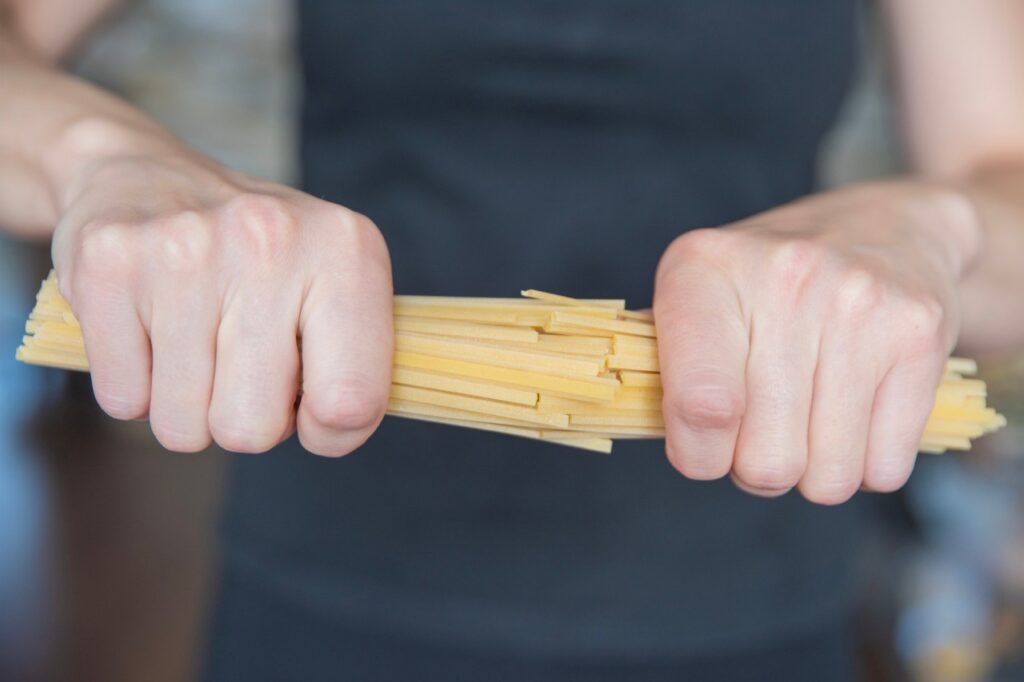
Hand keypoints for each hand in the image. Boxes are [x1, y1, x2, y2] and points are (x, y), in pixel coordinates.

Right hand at [50, 119, 392, 454]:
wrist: (149, 175)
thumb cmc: (261, 256)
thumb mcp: (336, 286)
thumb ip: (357, 365)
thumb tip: (337, 430)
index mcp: (345, 251)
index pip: (352, 403)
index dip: (330, 433)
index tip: (311, 407)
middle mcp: (269, 240)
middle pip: (253, 430)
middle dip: (244, 417)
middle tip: (239, 361)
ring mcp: (184, 250)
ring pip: (182, 427)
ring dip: (186, 404)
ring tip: (194, 340)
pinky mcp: (108, 265)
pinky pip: (123, 401)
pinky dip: (134, 384)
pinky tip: (150, 329)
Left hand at [653, 182, 979, 503]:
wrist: (886, 227)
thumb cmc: (765, 286)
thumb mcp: (697, 299)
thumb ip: (669, 373)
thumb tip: (685, 450)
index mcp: (701, 269)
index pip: (699, 407)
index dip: (698, 455)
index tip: (704, 447)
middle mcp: (783, 277)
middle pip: (765, 462)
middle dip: (758, 467)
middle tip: (764, 426)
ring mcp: (859, 303)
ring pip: (827, 477)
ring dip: (813, 471)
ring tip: (808, 419)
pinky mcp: (920, 334)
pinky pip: (884, 469)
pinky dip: (864, 465)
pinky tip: (855, 415)